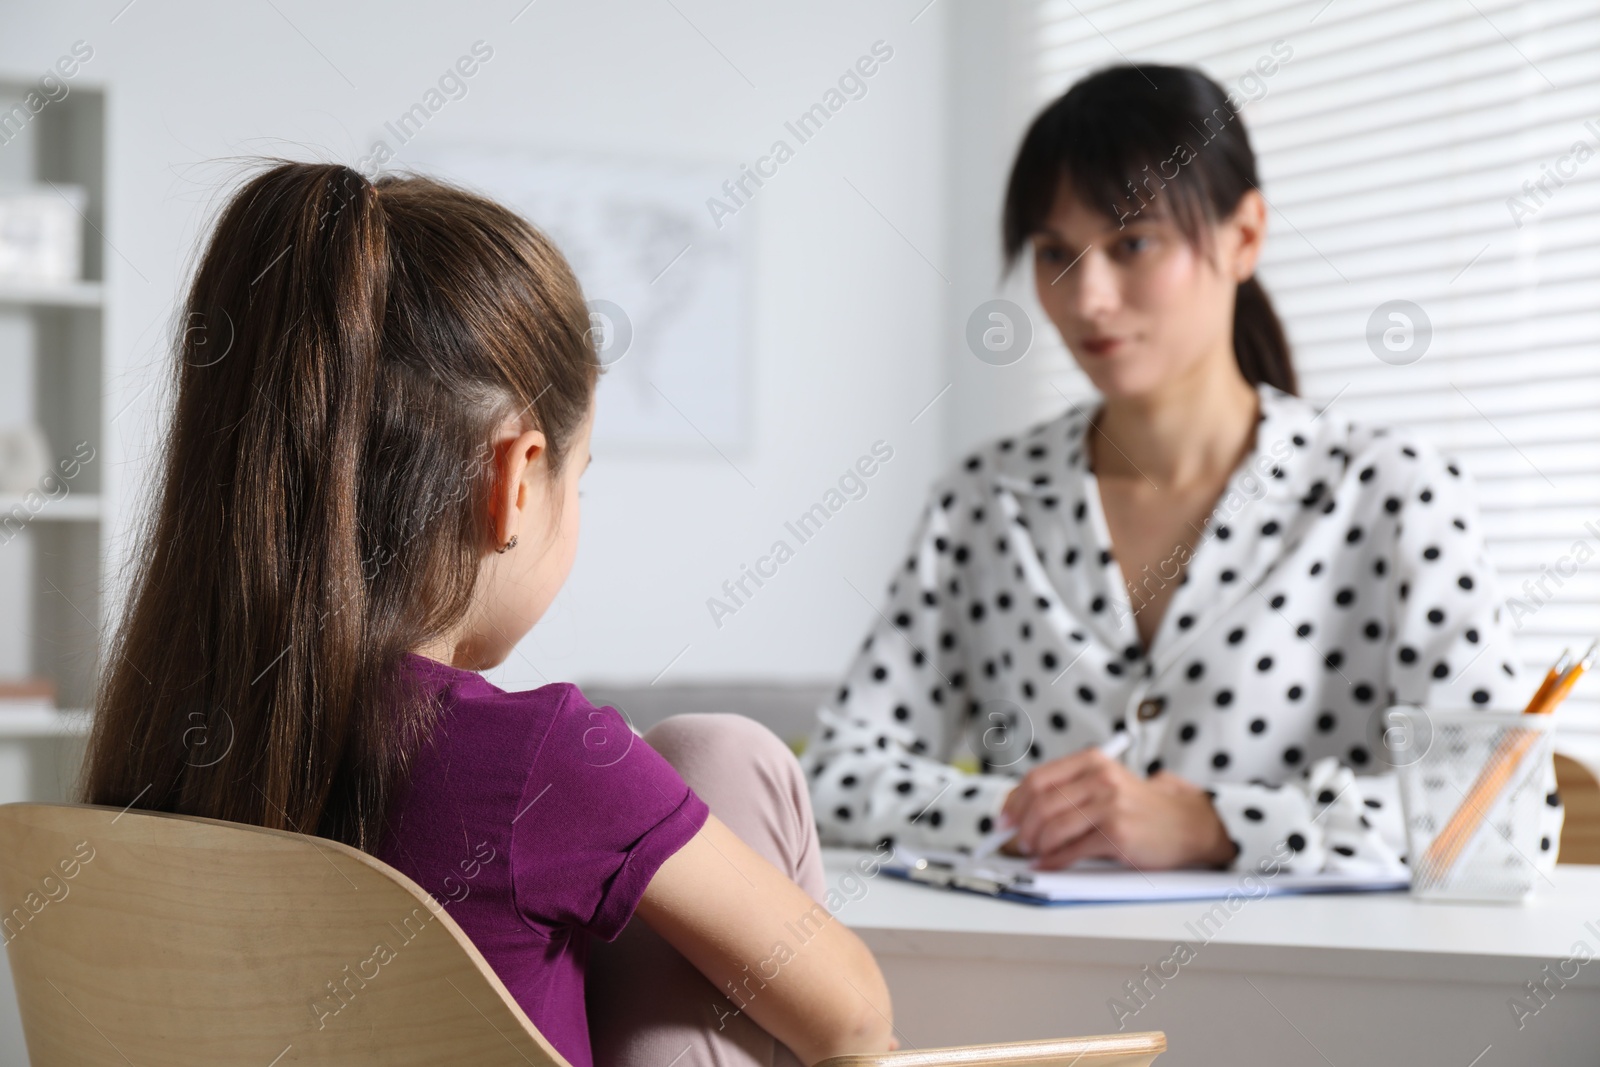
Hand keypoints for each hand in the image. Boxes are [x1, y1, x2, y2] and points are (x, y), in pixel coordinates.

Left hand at [997, 747, 1237, 870]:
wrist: (1186, 825)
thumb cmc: (1141, 808)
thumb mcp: (1105, 784)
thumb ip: (1069, 790)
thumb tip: (1021, 811)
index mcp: (1092, 762)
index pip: (1037, 779)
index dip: (1014, 802)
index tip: (1004, 819)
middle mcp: (1100, 779)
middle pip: (1040, 803)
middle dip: (1022, 827)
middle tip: (1017, 841)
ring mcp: (1110, 806)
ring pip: (1052, 827)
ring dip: (1036, 845)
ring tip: (1034, 853)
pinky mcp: (1117, 834)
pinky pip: (1072, 850)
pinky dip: (1052, 861)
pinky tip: (1046, 864)